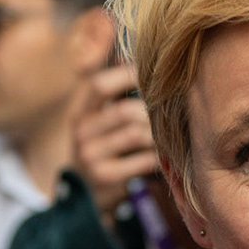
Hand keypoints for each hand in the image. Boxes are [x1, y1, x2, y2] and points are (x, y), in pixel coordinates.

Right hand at [73, 65, 159, 219]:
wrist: (84, 194)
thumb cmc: (100, 148)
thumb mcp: (96, 121)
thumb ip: (110, 94)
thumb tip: (127, 54)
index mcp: (80, 113)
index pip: (100, 85)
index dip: (127, 75)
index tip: (152, 75)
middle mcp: (81, 133)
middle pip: (124, 111)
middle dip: (151, 111)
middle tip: (168, 113)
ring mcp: (90, 156)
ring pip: (136, 135)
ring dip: (157, 134)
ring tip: (168, 134)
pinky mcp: (105, 177)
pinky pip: (142, 161)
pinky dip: (157, 157)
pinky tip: (164, 156)